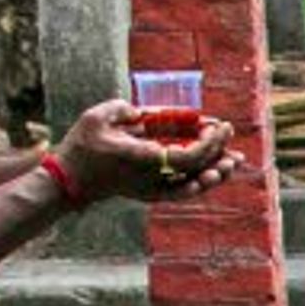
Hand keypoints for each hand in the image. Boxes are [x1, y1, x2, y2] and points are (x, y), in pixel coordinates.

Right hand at [52, 100, 248, 203]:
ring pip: (193, 185)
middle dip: (217, 151)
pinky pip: (182, 192)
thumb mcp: (97, 118)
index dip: (209, 142)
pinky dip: (200, 183)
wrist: (70, 182)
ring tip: (234, 161)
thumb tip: (145, 114)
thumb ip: (124, 110)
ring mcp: (153, 190)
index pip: (188, 156)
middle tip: (230, 133)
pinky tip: (214, 175)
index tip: (218, 125)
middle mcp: (154, 179)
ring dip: (215, 173)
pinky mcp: (151, 195)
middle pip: (197, 170)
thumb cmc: (82, 147)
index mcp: (144, 159)